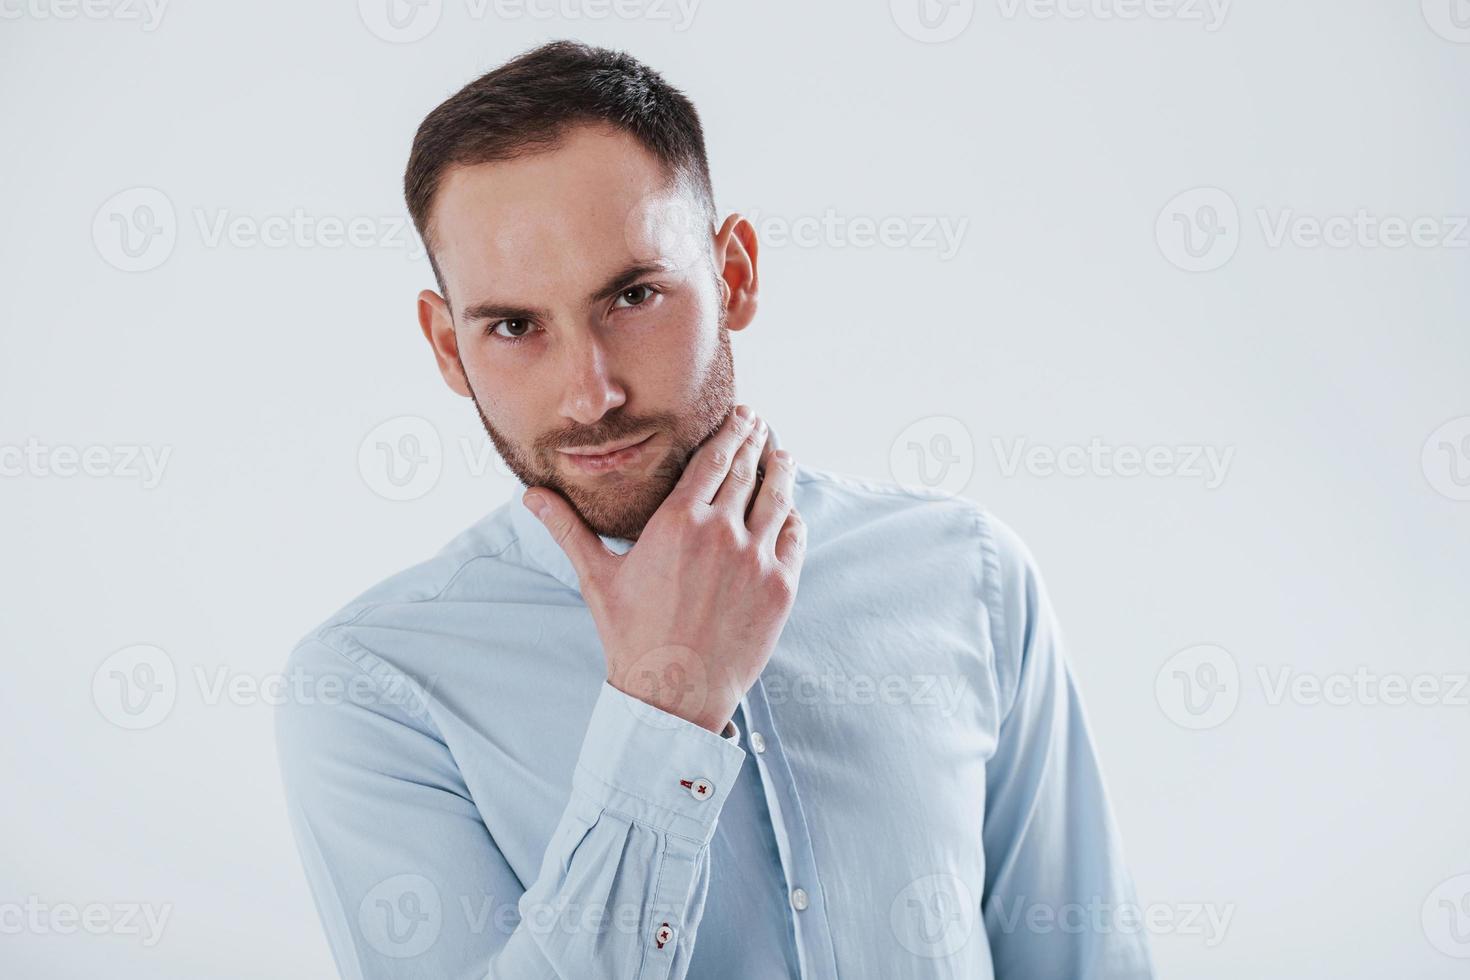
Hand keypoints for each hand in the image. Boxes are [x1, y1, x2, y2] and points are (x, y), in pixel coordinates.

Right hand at [523, 406, 805, 732]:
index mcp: (678, 522)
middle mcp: (721, 532)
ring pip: (777, 499)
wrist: (673, 693)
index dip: (730, 432)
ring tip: (781, 456)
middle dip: (755, 442)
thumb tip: (530, 495)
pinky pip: (793, 538)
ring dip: (781, 471)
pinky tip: (790, 510)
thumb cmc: (631, 635)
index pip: (712, 459)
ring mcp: (755, 559)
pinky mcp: (780, 586)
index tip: (741, 415)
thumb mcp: (597, 578)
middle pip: (746, 471)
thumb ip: (569, 529)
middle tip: (760, 424)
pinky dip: (792, 518)